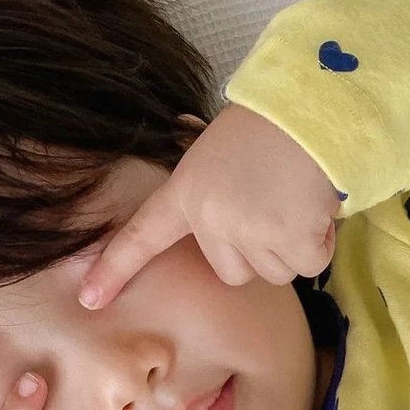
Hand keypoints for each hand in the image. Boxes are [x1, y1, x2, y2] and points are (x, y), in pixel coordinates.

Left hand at [77, 103, 339, 310]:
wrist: (312, 111)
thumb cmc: (269, 126)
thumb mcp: (218, 151)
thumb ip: (207, 185)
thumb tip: (193, 153)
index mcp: (186, 191)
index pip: (142, 237)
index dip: (114, 269)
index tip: (88, 299)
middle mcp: (211, 217)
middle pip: (233, 272)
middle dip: (260, 250)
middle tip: (275, 204)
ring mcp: (250, 231)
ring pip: (275, 272)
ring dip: (293, 245)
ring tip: (297, 199)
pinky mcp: (291, 240)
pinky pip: (308, 263)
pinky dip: (320, 242)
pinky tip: (317, 206)